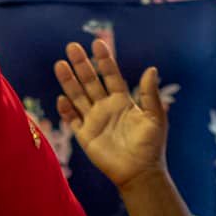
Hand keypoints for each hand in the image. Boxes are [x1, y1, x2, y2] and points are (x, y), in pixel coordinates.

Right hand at [54, 39, 167, 190]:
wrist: (140, 172)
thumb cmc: (151, 145)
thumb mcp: (155, 117)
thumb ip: (150, 93)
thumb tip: (151, 68)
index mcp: (122, 101)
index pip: (111, 75)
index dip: (104, 60)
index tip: (97, 43)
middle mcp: (105, 107)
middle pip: (90, 82)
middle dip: (81, 65)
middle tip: (72, 47)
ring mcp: (94, 120)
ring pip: (78, 96)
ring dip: (69, 81)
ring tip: (60, 64)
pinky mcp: (85, 136)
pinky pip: (72, 120)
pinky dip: (66, 110)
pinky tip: (62, 98)